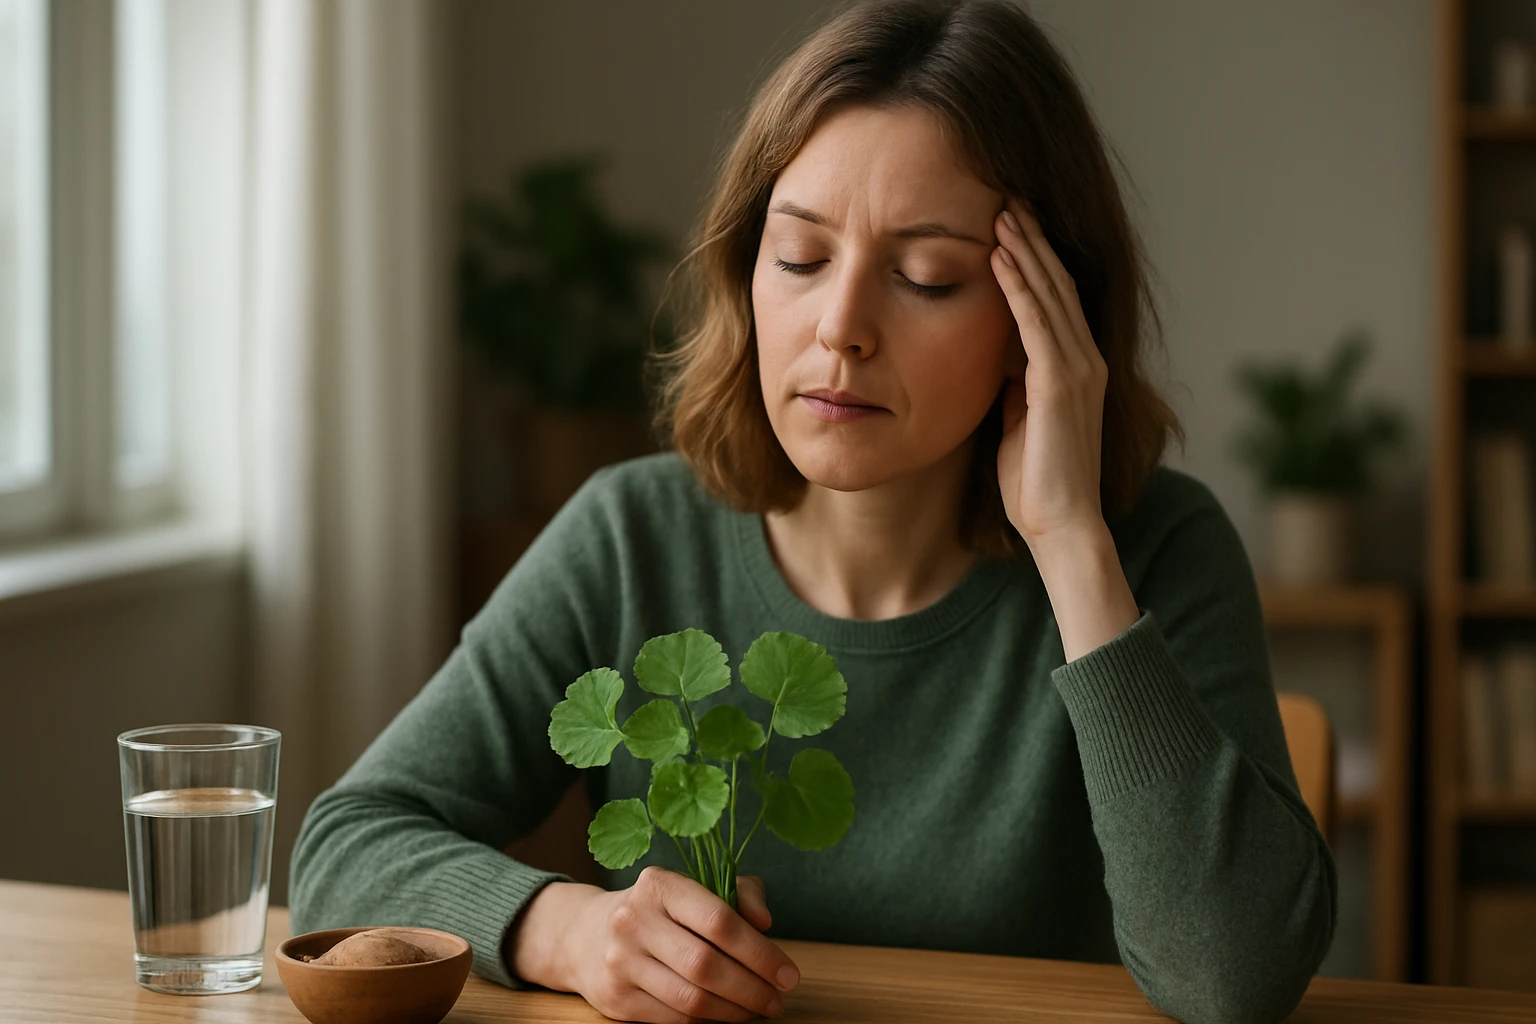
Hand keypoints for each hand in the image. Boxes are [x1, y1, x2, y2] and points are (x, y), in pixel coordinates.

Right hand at [513, 868, 796, 1023]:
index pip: (720, 920)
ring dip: (735, 1012)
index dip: (761, 952)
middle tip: (779, 1000)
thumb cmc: (658, 910)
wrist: (584, 935)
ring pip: (691, 999)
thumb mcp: (692, 887)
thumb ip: (738, 894)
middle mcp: (634, 920)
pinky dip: (708, 1023)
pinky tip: (726, 1017)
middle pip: (706, 965)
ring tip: (758, 1010)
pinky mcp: (615, 998)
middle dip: (752, 988)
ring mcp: (620, 961)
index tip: (788, 974)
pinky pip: (673, 1019)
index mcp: (660, 885)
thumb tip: (765, 924)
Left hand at [989, 197, 1108, 550]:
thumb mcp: (1018, 416)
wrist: (1061, 525)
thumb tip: (996, 352)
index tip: (1010, 223)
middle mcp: (1085, 360)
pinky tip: (1001, 257)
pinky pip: (1037, 324)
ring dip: (1025, 250)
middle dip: (1032, 239)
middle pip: (1058, 284)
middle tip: (1008, 195)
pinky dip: (1019, 287)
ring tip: (1003, 210)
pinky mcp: (1061, 385)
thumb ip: (1014, 380)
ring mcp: (1078, 370)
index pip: (1056, 299)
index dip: (1036, 259)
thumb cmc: (1035, 481)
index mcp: (1076, 368)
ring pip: (1050, 294)